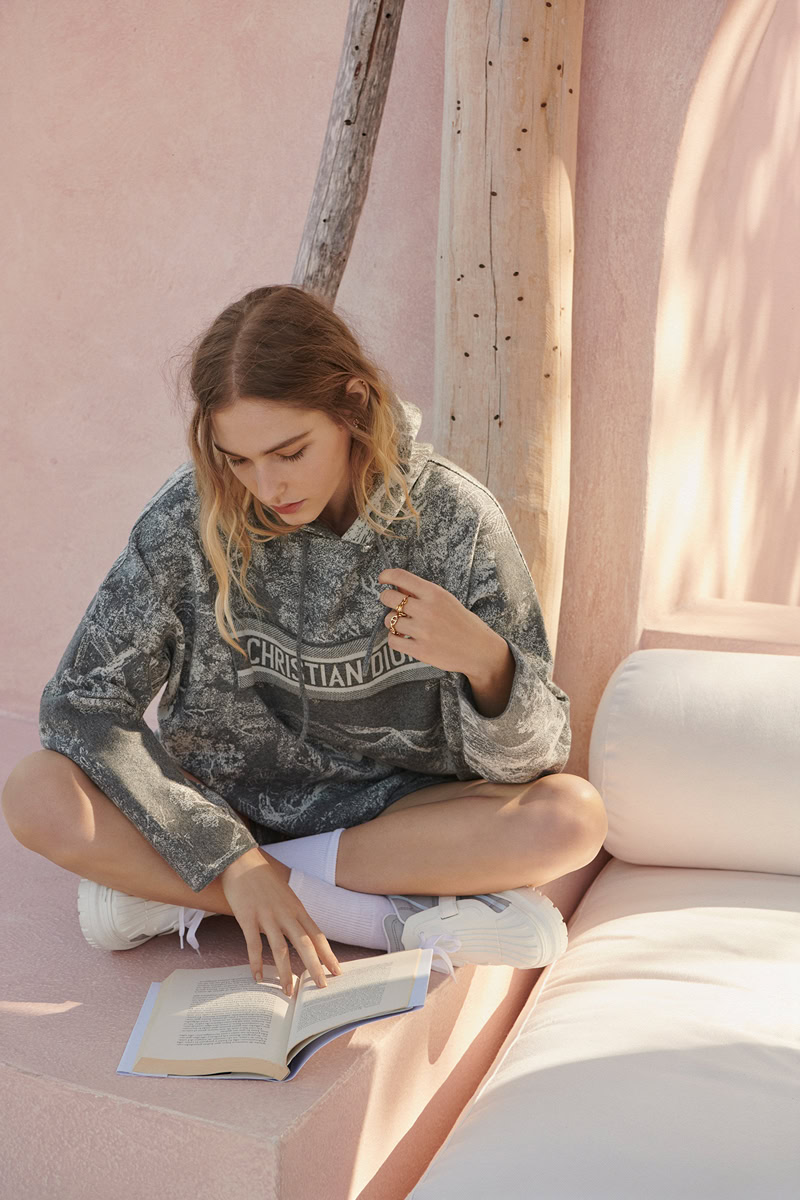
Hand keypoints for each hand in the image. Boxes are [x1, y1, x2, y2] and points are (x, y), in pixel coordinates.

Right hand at [220, 847, 341, 994]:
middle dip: (314, 968)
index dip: (328, 955)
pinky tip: (257, 977)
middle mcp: (285, 913)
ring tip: (288, 992)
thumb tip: (301, 935)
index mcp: (297, 908)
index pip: (317, 935)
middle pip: (304, 944)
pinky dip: (256, 963)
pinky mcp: (248, 917)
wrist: (242, 860)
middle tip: (320, 988)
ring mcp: (267, 916)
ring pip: (280, 949)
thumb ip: (293, 914)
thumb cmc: (264, 879)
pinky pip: (253, 944)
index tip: (337, 971)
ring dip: (285, 973)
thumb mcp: (286, 895)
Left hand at [377, 567, 498, 676]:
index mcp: (434, 593)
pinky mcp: (420, 650)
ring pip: (388, 620)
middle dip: (387, 599)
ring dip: (392, 621)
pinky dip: (394, 638)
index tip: (382, 579)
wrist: (479, 649)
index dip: (386, 575)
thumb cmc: (462, 622)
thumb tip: (397, 584)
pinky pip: (392, 641)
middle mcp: (427, 610)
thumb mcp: (445, 600)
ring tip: (403, 624)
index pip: (400, 576)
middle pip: (388, 598)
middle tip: (394, 605)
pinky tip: (403, 637)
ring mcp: (423, 631)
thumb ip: (421, 593)